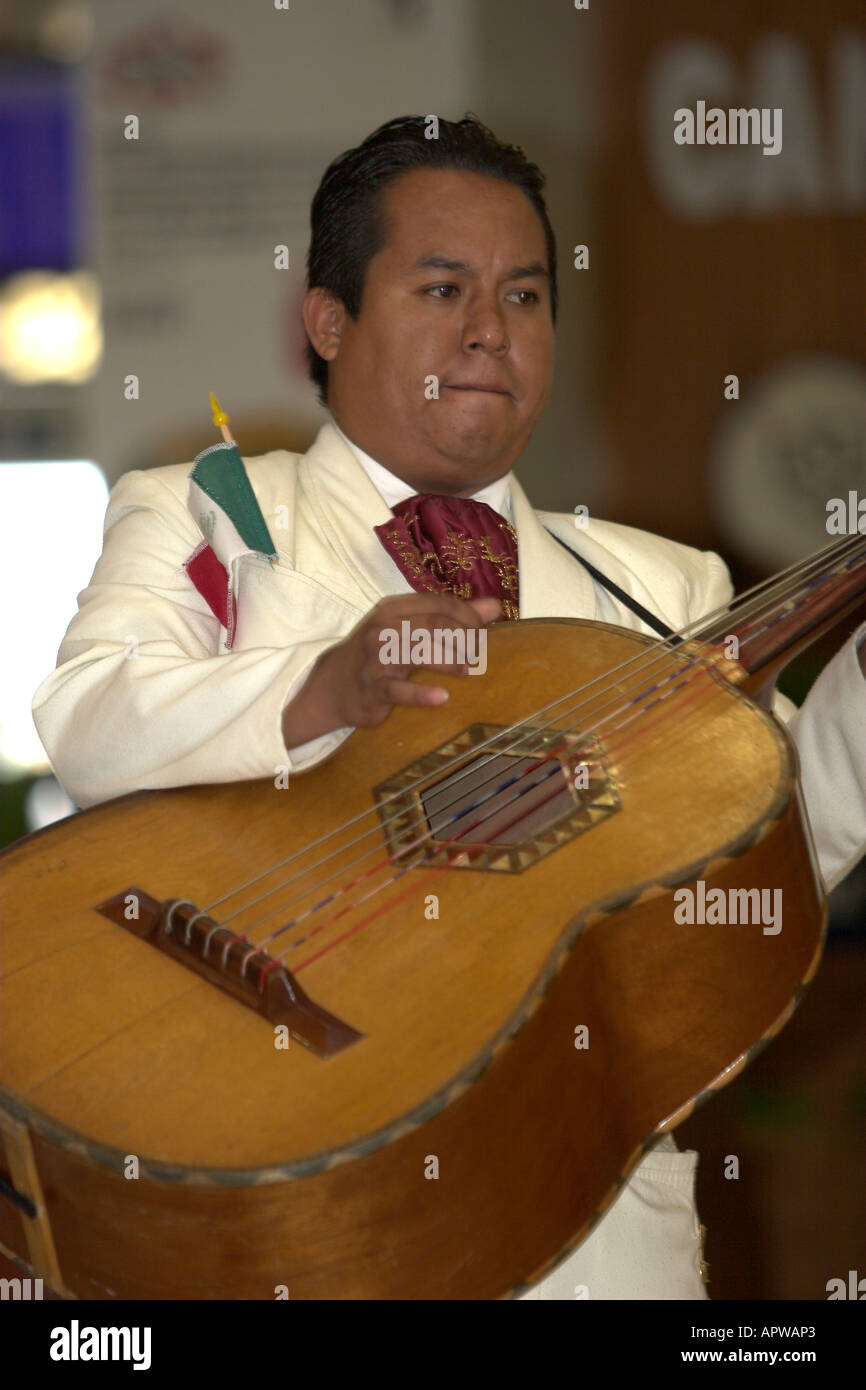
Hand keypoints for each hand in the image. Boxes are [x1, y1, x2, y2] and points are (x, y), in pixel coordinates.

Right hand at [281, 593, 501, 747]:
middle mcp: (383, 629)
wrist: (334, 685)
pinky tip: (443, 697)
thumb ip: (452, 616)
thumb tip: (495, 606)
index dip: (467, 615)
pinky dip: (422, 694)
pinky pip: (399, 690)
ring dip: (448, 660)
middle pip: (433, 625)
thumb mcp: (409, 628)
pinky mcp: (373, 688)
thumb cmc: (379, 653)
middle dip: (461, 638)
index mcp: (394, 609)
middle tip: (476, 654)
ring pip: (418, 652)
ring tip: (466, 671)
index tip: (483, 631)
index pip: (439, 604)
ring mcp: (376, 659)